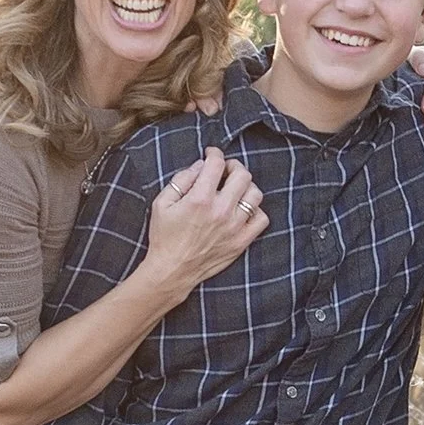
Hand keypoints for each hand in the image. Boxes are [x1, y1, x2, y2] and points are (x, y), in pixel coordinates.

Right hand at [145, 147, 266, 289]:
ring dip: (246, 187)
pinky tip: (243, 211)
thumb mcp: (162, 203)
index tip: (211, 154)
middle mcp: (221, 211)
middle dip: (233, 166)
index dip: (215, 153)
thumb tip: (200, 165)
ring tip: (235, 189)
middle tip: (225, 170)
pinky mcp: (241, 242)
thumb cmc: (164, 237)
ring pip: (255, 195)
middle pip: (242, 175)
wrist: (172, 271)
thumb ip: (182, 179)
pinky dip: (255, 211)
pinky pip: (261, 219)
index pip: (217, 164)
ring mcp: (234, 227)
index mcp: (200, 199)